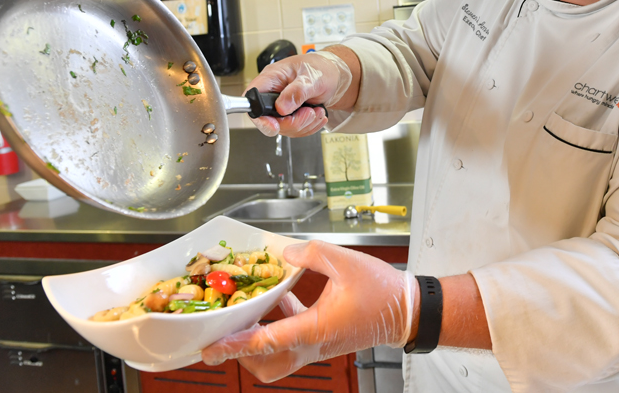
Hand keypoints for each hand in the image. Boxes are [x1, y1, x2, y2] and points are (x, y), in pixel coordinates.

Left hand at [201, 241, 416, 382]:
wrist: (407, 312)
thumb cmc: (382, 293)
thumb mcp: (346, 262)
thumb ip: (312, 254)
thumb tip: (286, 254)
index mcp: (315, 329)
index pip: (266, 341)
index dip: (235, 344)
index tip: (211, 348)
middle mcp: (313, 344)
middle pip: (266, 365)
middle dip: (240, 355)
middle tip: (223, 335)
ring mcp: (318, 346)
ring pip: (277, 359)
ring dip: (259, 342)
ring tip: (249, 314)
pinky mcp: (323, 340)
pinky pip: (292, 342)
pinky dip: (279, 326)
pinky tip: (282, 299)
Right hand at [245, 50, 352, 136]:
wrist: (333, 75)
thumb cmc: (320, 69)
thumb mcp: (312, 77)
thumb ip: (297, 91)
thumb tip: (282, 108)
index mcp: (271, 78)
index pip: (252, 98)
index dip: (259, 116)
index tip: (274, 125)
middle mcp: (272, 93)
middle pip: (268, 119)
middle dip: (292, 122)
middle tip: (309, 112)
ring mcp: (280, 106)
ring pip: (283, 128)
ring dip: (304, 124)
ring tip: (317, 111)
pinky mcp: (289, 116)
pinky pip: (294, 130)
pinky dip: (308, 127)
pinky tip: (317, 115)